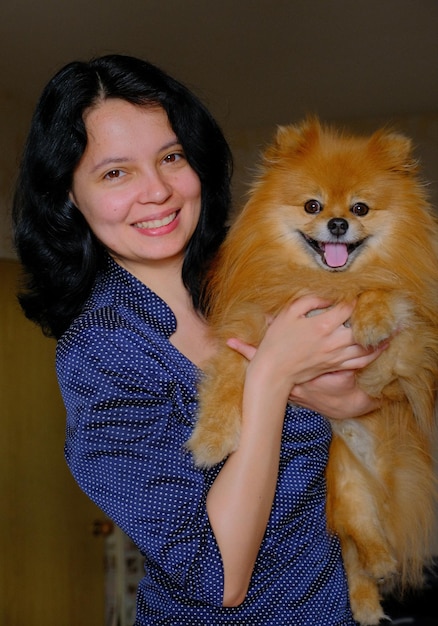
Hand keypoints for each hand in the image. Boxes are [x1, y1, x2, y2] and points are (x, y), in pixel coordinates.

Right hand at [226, 295, 387, 413]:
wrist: (274, 370)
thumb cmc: (277, 340)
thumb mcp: (289, 313)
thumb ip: (309, 300)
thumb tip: (327, 296)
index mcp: (322, 325)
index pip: (347, 308)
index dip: (356, 299)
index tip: (361, 292)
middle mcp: (334, 342)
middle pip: (363, 328)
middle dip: (376, 318)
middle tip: (386, 309)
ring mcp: (336, 356)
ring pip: (366, 347)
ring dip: (382, 338)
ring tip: (394, 328)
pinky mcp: (335, 367)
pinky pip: (360, 362)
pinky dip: (374, 355)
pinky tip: (381, 348)